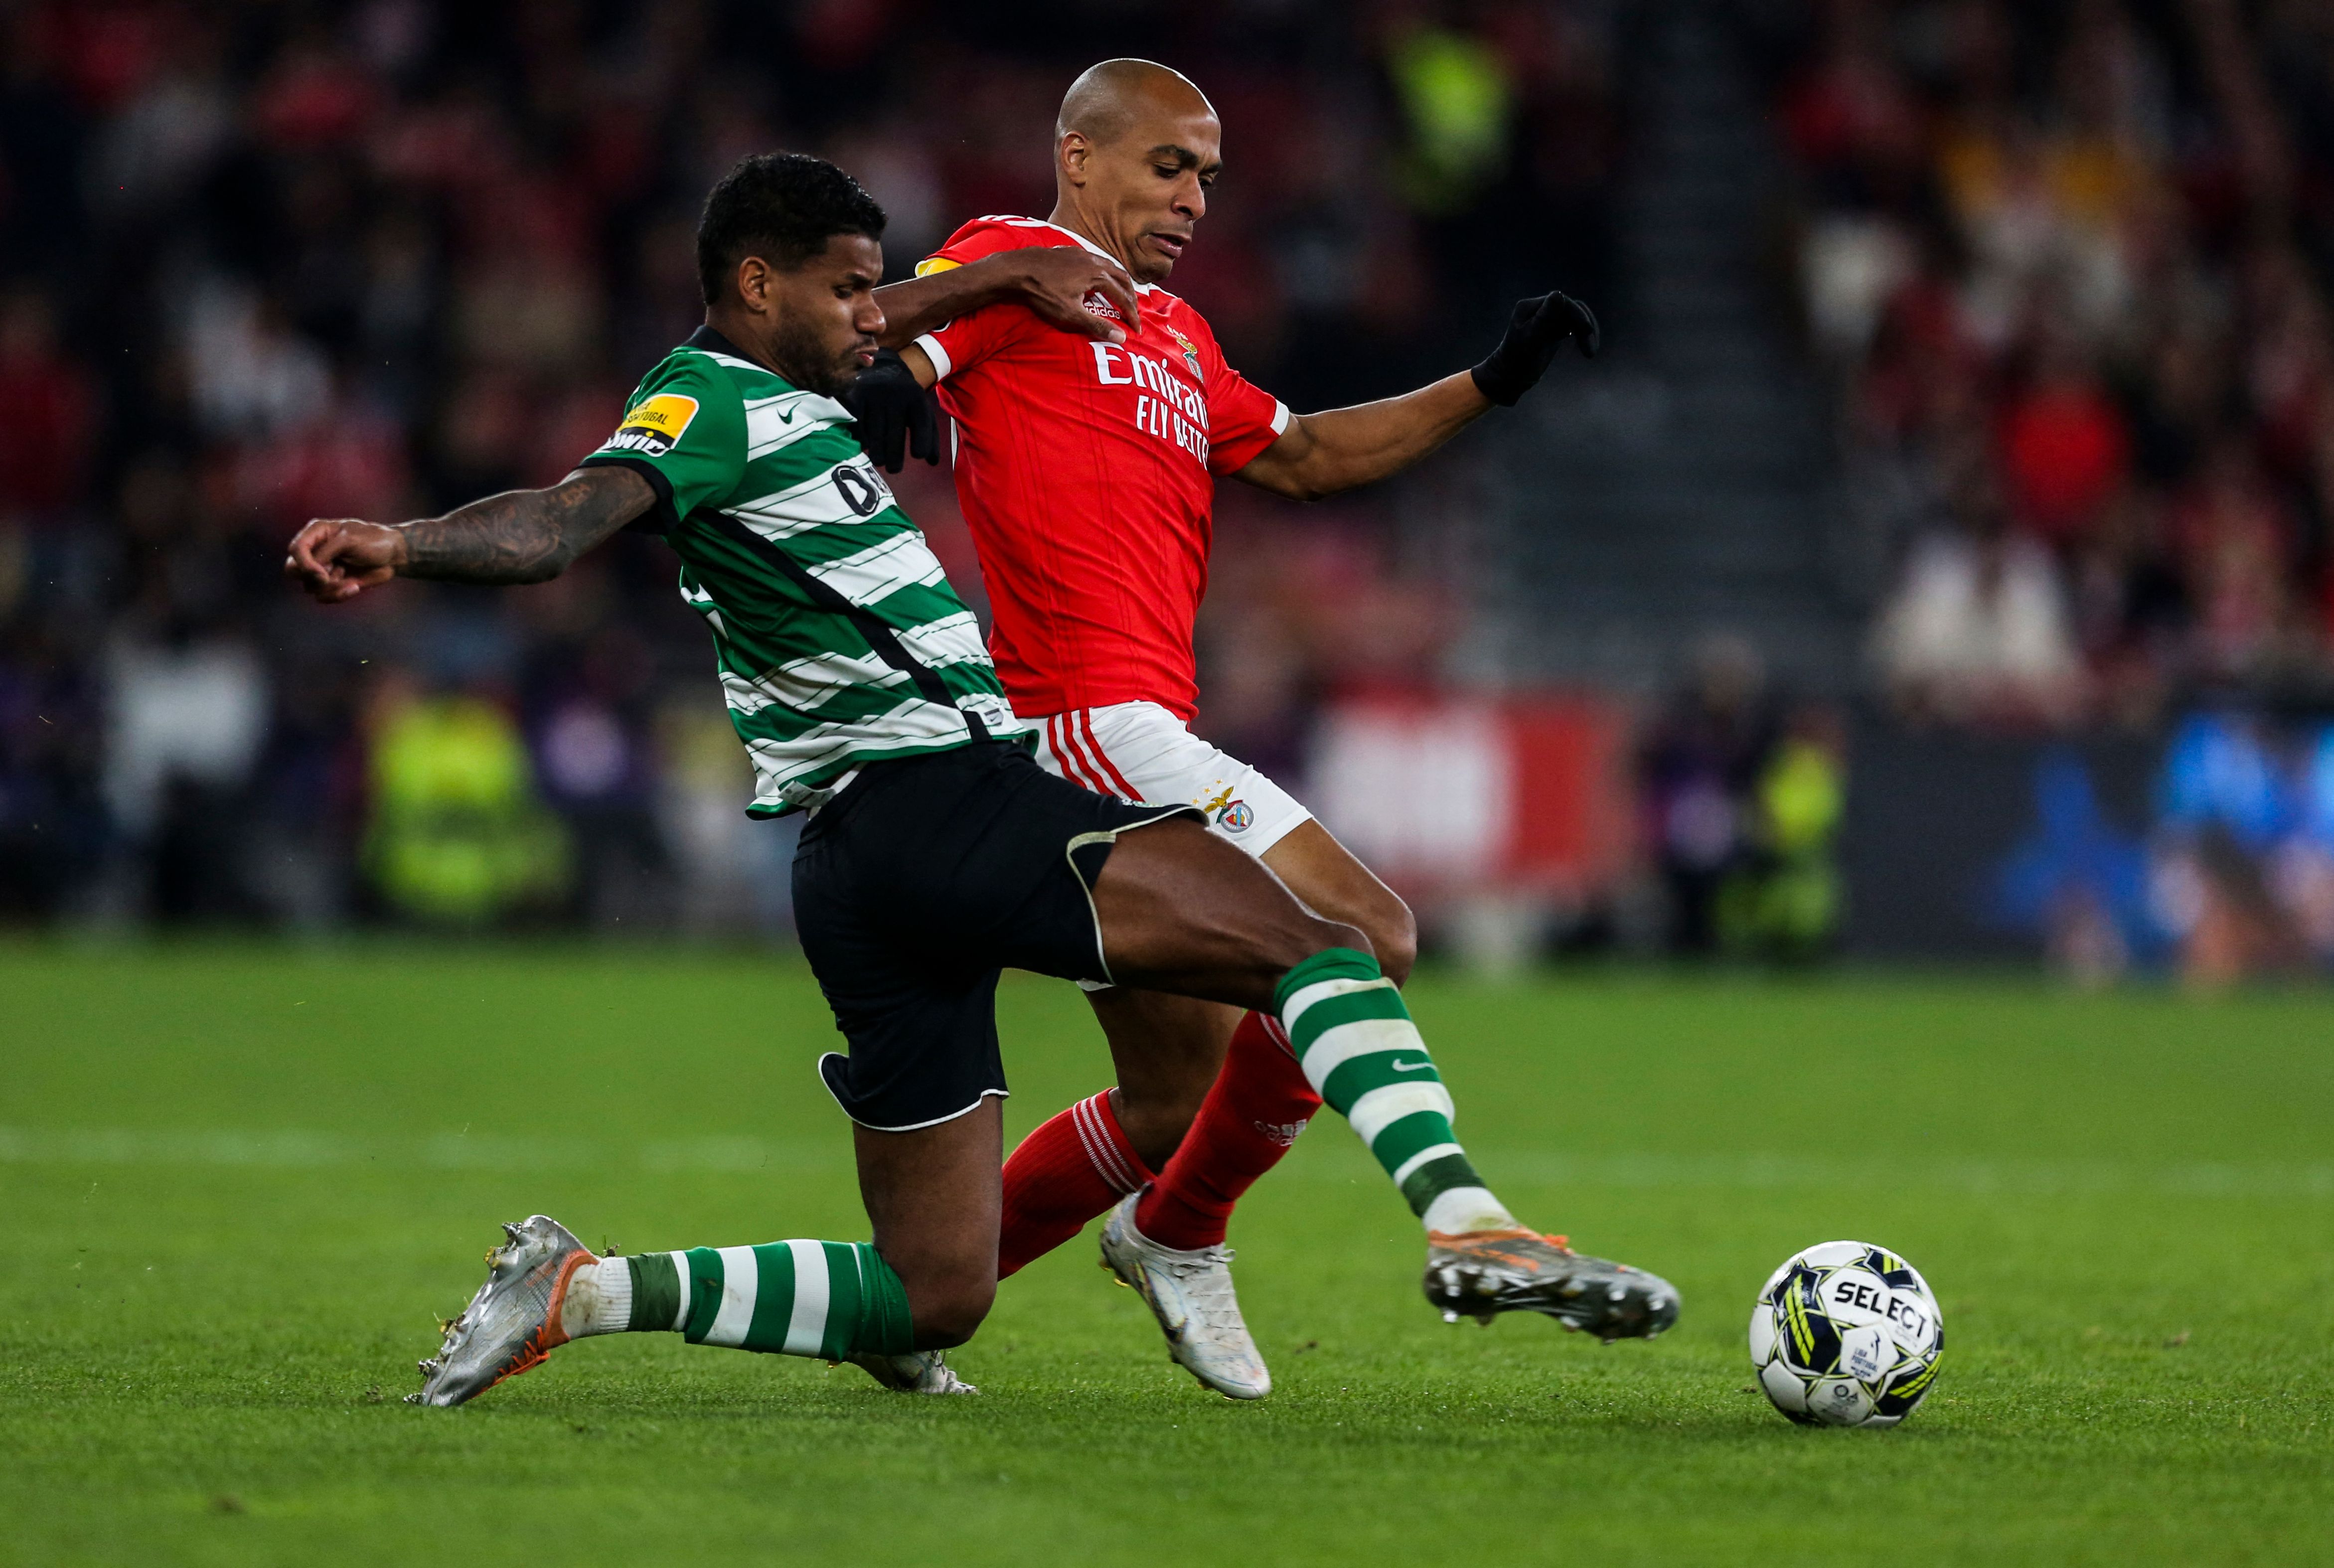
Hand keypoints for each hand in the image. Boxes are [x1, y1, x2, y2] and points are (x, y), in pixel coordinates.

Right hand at [284, 517, 404, 602]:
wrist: (393, 556)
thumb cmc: (373, 541)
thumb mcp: (350, 540)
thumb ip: (327, 552)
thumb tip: (312, 570)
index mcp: (316, 533)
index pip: (295, 549)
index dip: (304, 564)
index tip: (322, 573)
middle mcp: (314, 551)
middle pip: (292, 570)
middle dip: (312, 577)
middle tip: (331, 576)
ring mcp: (321, 569)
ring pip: (309, 587)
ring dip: (331, 586)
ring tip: (349, 576)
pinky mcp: (331, 584)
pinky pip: (322, 597)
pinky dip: (338, 595)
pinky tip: (354, 587)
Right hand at [840, 348, 941, 472]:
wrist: (882, 368)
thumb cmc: (905, 400)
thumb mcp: (922, 411)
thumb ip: (930, 436)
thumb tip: (933, 463)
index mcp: (916, 398)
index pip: (922, 424)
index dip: (922, 442)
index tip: (917, 456)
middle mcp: (895, 395)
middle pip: (894, 434)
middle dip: (895, 457)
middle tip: (894, 469)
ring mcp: (873, 395)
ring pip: (875, 433)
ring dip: (877, 452)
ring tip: (879, 461)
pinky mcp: (854, 396)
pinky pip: (857, 425)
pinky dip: (861, 438)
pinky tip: (864, 445)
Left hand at [988, 247, 1141, 341]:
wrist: (1016, 269)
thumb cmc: (1043, 293)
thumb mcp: (1071, 314)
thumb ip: (1097, 325)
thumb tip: (1122, 337)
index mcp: (1098, 276)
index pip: (1123, 297)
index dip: (1132, 314)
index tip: (1136, 329)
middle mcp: (1093, 261)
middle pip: (1121, 277)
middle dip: (1130, 295)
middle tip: (1133, 310)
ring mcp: (1080, 253)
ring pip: (1108, 265)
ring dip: (1118, 280)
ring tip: (1120, 292)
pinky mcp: (1067, 251)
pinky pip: (1093, 259)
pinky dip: (1102, 270)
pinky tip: (1094, 278)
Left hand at [1470, 290, 1599, 406]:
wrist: (1510, 377)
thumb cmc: (1516, 360)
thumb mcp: (1531, 339)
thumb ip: (1545, 318)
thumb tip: (1559, 293)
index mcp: (1530, 307)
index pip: (1561, 302)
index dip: (1577, 314)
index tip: (1587, 331)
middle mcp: (1540, 309)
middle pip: (1572, 309)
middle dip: (1584, 327)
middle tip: (1590, 352)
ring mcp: (1548, 318)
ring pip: (1576, 317)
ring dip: (1587, 332)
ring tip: (1590, 353)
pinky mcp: (1555, 329)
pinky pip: (1575, 326)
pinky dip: (1583, 336)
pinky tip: (1587, 349)